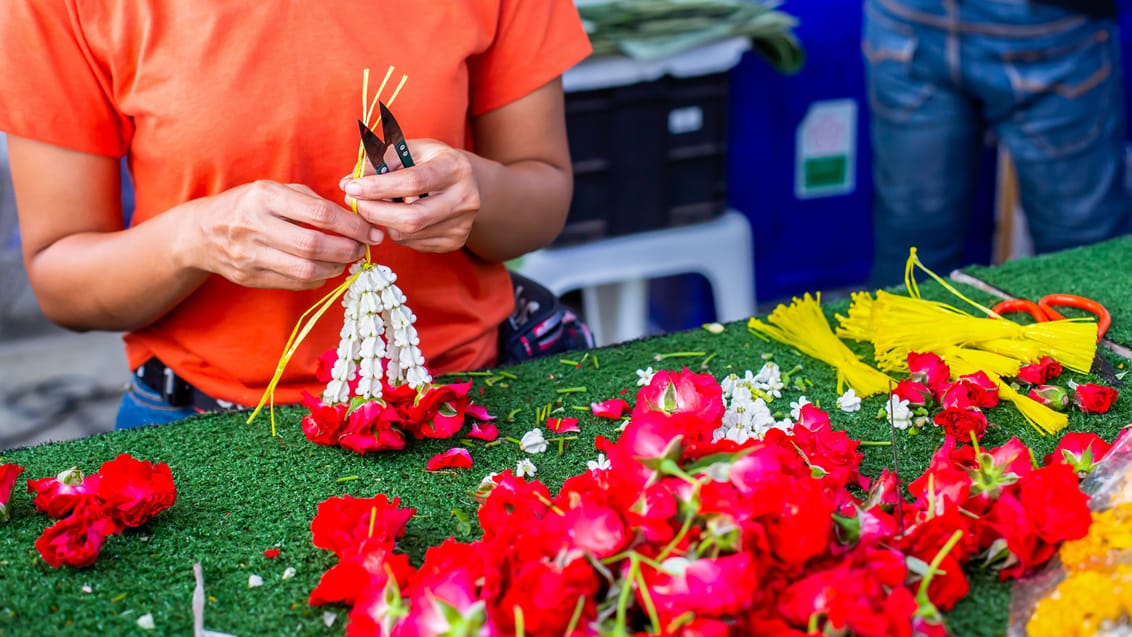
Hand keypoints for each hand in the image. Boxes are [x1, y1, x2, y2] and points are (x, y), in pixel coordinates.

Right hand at [185, 180, 382, 289]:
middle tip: (362, 248)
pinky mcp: (249, 277)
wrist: (202, 232)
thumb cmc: (249, 206)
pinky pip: (294, 283)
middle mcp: (254, 225)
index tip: (371, 231)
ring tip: (346, 259)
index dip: (352, 225)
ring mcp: (249, 255)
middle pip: (313, 246)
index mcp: (264, 196)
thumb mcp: (274, 191)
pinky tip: (326, 269)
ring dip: (335, 267)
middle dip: (347, 250)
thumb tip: (354, 219)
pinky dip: (318, 278)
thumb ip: (311, 202)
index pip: (320, 214)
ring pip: (305, 270)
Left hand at [341, 139, 480, 252]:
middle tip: (354, 203)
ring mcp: (462, 225)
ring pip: (408, 234)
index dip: (378, 187)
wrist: (467, 183)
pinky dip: (397, 231)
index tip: (352, 187)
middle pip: (412, 218)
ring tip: (380, 205)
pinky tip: (399, 216)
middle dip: (375, 212)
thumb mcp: (409, 150)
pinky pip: (413, 244)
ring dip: (384, 222)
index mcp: (455, 168)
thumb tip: (347, 183)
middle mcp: (465, 198)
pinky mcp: (455, 242)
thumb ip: (379, 162)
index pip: (413, 182)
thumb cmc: (431, 162)